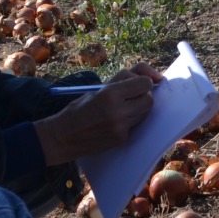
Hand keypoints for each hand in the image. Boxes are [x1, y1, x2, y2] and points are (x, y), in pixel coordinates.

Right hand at [35, 64, 160, 165]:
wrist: (63, 137)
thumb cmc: (80, 108)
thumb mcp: (99, 88)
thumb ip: (125, 78)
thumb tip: (155, 78)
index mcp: (110, 93)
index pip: (145, 83)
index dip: (142, 82)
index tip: (135, 84)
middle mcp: (117, 111)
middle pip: (149, 100)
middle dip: (143, 96)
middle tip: (130, 97)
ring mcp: (121, 127)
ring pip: (145, 113)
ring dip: (138, 109)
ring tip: (121, 109)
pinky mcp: (121, 139)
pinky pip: (136, 125)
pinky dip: (130, 121)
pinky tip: (115, 122)